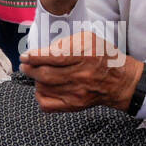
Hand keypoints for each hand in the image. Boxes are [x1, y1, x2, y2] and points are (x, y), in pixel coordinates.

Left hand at [20, 32, 143, 112]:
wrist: (120, 82)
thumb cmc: (103, 57)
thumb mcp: (89, 40)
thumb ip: (66, 42)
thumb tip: (45, 51)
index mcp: (85, 56)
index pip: (54, 57)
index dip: (35, 56)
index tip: (25, 55)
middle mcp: (81, 76)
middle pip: (45, 74)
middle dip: (30, 68)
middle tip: (25, 64)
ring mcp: (77, 93)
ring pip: (44, 88)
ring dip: (35, 80)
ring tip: (36, 73)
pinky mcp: (74, 105)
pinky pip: (47, 105)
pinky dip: (39, 96)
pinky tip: (42, 88)